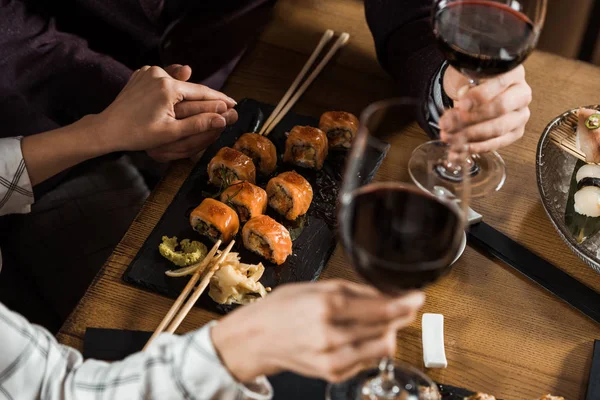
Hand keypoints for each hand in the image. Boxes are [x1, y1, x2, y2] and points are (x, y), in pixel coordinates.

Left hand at [93, 65, 237, 158]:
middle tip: (225, 104)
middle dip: (207, 97)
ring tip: (208, 101)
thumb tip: (223, 119)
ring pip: (178, 83)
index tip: (234, 103)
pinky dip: (174, 87)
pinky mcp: (140, 74)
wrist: (108, 128)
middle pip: (190, 87)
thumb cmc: (138, 134)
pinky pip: (164, 80)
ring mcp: (148, 72)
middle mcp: (158, 73)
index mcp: (168, 87)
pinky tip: (182, 93)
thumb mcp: (171, 133)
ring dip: (190, 92)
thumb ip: (199, 124)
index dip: (220, 99)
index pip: (202, 92)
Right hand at [211, 280, 424, 382]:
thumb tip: (387, 293)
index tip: (418, 297)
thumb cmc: (282, 308)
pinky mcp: (332, 373)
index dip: (406, 303)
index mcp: (327, 306)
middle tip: (403, 306)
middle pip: (387, 328)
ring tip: (377, 322)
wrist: (256, 338)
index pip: (382, 308)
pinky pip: (367, 361)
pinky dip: (369, 347)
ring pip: (382, 348)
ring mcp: (332, 358)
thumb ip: (354, 290)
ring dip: (387, 333)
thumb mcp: (316, 287)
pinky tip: (356, 337)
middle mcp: (331, 335)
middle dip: (400, 316)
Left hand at [439, 65, 531, 152]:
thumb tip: (462, 99)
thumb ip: (464, 82)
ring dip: (468, 136)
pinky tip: (455, 151)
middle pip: (500, 108)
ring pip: (497, 130)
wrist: (473, 91)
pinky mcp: (514, 133)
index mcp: (513, 73)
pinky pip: (495, 144)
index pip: (500, 82)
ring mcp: (520, 115)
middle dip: (470, 119)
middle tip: (447, 124)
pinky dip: (473, 148)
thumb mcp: (465, 72)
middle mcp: (521, 94)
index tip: (461, 104)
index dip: (479, 95)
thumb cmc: (471, 80)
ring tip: (447, 137)